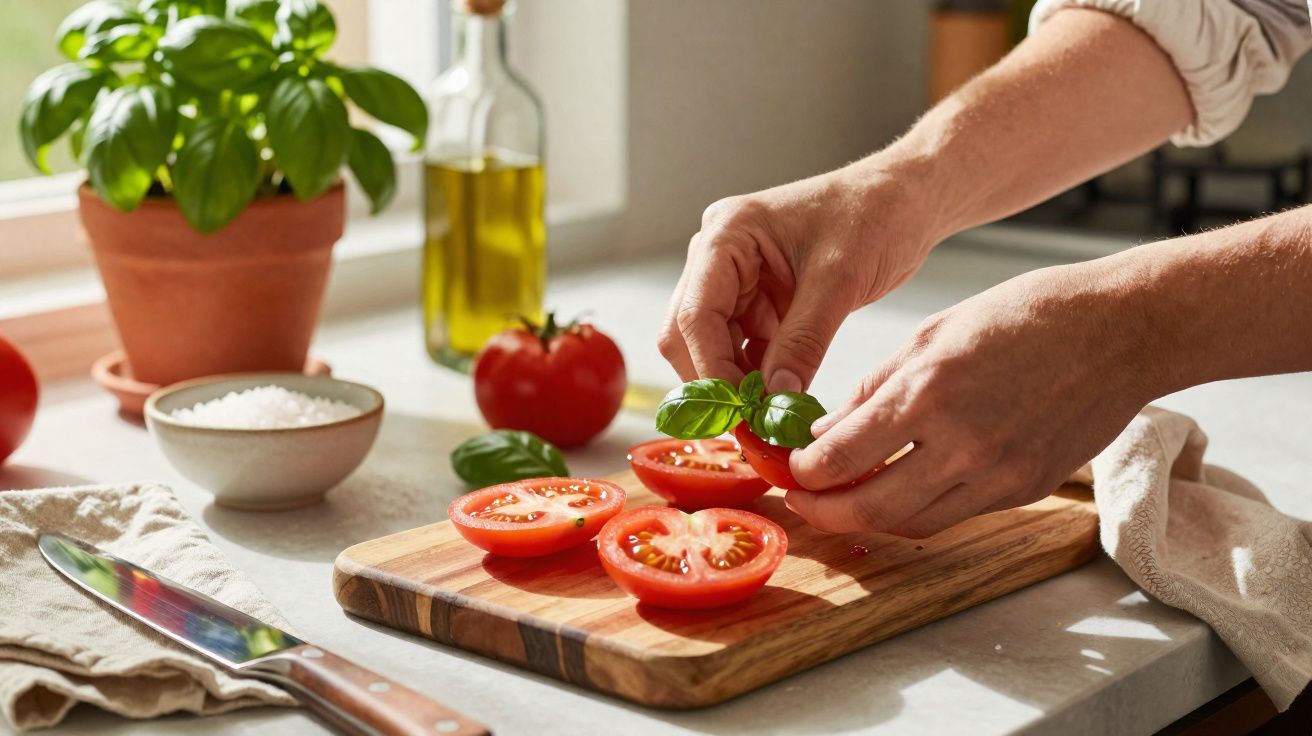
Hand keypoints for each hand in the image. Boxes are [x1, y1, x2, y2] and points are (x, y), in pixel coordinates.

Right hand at [658, 164, 939, 391]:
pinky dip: (755, 375)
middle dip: (714, 379)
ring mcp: (735, 277)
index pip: (696, 313)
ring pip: (711, 344)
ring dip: (734, 381)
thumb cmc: (874, 213)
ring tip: (768, 416)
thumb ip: (803, 341)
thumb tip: (774, 400)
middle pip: (687, 332)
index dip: (711, 369)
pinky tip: (778, 398)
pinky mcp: (757, 298)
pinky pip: (741, 346)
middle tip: (748, 422)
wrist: (904, 199)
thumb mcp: (839, 280)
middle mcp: (718, 254)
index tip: (739, 412)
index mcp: (727, 233)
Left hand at [784, 262, 1156, 536]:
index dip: (803, 472)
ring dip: (869, 517)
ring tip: (843, 501)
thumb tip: (826, 430)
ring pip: (911, 523)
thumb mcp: (933, 333)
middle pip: (868, 506)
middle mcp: (960, 443)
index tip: (789, 468)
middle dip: (823, 510)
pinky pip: (954, 515)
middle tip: (801, 501)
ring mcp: (996, 474)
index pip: (840, 457)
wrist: (1121, 332)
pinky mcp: (1024, 489)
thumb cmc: (1028, 316)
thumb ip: (874, 388)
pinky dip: (917, 510)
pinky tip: (898, 491)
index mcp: (928, 392)